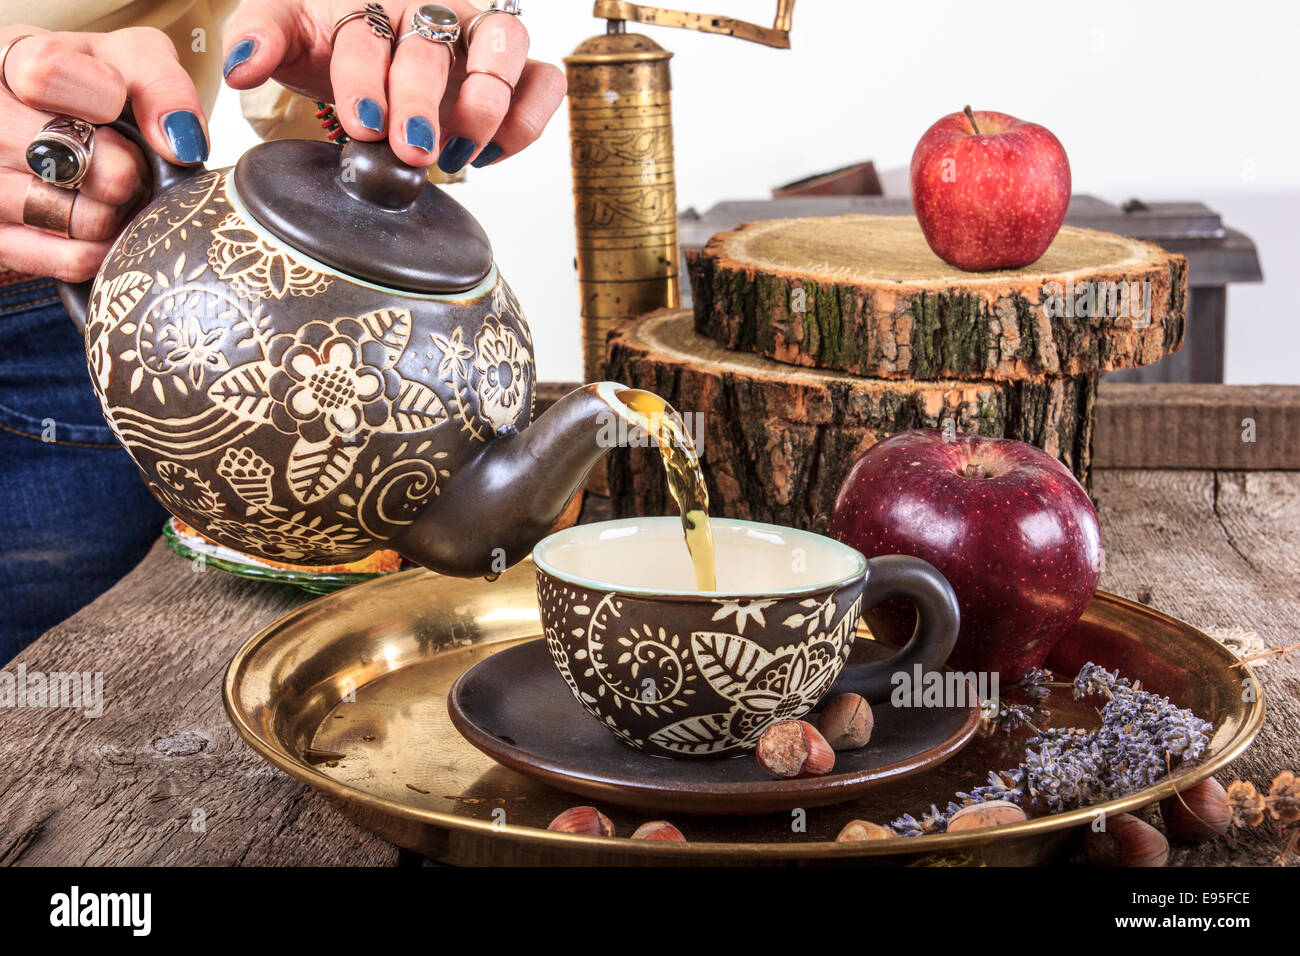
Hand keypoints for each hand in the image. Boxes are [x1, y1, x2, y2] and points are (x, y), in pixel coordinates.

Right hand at [0, 26, 207, 280]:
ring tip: (116, 191)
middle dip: (119, 165)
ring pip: (70, 215)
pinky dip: (107, 248)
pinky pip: (71, 260)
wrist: (70, 129)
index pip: (44, 73)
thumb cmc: (97, 90)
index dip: (100, 95)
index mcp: (8, 61)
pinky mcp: (2, 242)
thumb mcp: (129, 61)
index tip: (117, 104)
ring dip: (116, 210)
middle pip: (61, 156)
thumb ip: (159, 83)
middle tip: (128, 161)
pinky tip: (109, 225)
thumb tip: (180, 142)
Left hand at [222, 1, 565, 170]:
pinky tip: (489, 154)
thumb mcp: (284, 28)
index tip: (363, 124)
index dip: (366, 80)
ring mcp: (479, 38)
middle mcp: (433, 12)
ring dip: (486, 105)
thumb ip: (257, 38)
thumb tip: (238, 66)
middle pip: (438, 45)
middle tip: (410, 149)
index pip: (371, 35)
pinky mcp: (516, 70)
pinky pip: (546, 81)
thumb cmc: (330, 38)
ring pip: (506, 46)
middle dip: (423, 101)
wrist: (364, 46)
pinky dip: (527, 119)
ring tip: (458, 153)